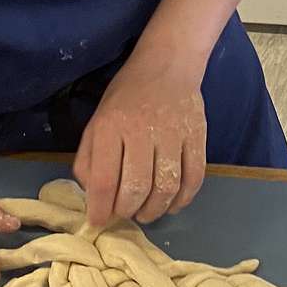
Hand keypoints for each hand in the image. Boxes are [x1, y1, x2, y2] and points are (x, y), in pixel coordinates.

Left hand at [73, 40, 207, 227]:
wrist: (167, 65)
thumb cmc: (126, 97)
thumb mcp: (96, 122)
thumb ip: (88, 161)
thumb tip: (93, 198)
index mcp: (111, 126)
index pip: (104, 179)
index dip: (100, 208)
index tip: (98, 221)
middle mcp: (142, 130)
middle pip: (136, 187)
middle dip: (127, 211)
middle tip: (124, 214)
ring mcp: (174, 133)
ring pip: (166, 186)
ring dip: (155, 210)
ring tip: (146, 213)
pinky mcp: (198, 136)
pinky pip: (194, 177)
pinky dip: (184, 198)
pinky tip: (172, 204)